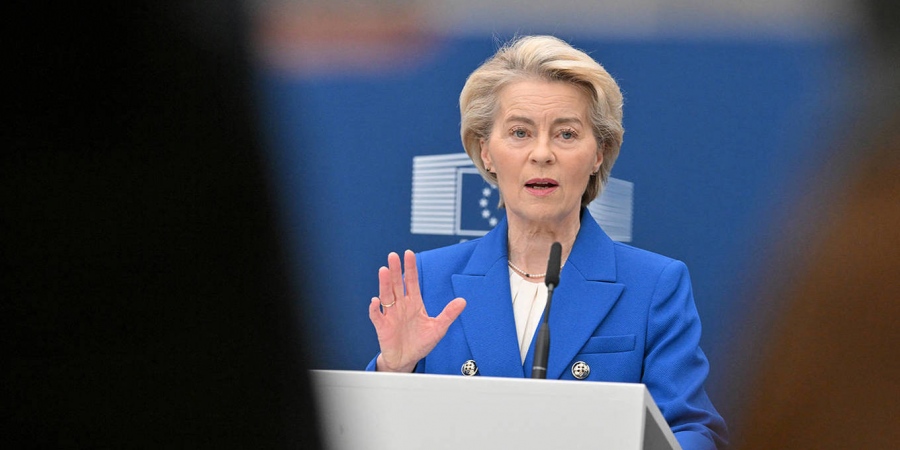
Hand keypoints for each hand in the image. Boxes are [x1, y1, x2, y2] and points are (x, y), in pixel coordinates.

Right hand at [368, 250, 465, 372]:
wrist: (407, 360)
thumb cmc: (421, 343)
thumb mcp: (438, 328)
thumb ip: (449, 314)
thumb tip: (463, 301)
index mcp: (414, 303)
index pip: (411, 281)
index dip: (410, 268)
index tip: (409, 254)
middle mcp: (401, 306)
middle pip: (397, 284)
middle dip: (395, 270)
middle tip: (393, 256)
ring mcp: (391, 315)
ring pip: (386, 295)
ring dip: (384, 284)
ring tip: (384, 271)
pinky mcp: (383, 327)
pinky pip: (377, 316)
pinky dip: (375, 309)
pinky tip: (375, 301)